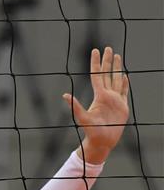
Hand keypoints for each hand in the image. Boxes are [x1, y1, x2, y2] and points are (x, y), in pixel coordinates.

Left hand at [65, 47, 129, 164]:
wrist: (102, 141)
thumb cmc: (91, 131)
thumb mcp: (82, 118)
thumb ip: (75, 106)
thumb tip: (65, 95)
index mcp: (98, 96)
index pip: (97, 75)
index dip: (96, 63)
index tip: (95, 51)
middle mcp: (106, 95)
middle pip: (107, 74)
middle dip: (107, 61)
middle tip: (108, 48)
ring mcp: (114, 100)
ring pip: (116, 79)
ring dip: (117, 68)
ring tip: (117, 57)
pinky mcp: (122, 106)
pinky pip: (124, 91)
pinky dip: (124, 82)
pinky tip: (124, 75)